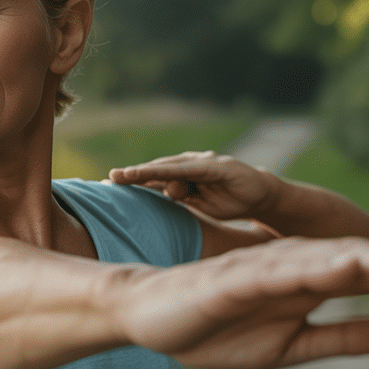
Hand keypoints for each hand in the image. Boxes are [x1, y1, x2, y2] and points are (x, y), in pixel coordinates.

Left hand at [109, 151, 280, 220]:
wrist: (259, 196)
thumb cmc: (225, 200)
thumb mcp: (199, 205)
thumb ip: (181, 197)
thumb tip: (164, 192)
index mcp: (181, 177)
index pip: (152, 178)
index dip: (132, 181)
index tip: (109, 184)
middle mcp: (188, 165)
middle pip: (156, 170)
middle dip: (134, 174)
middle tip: (112, 178)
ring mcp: (203, 163)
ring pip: (172, 168)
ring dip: (150, 171)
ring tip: (129, 175)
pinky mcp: (218, 167)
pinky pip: (195, 170)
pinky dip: (180, 172)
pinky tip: (165, 177)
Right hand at [115, 237, 368, 368]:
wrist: (149, 320)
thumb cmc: (216, 328)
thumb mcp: (291, 346)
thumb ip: (343, 337)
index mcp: (306, 281)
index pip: (364, 272)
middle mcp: (289, 266)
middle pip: (349, 259)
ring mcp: (260, 269)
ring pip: (318, 260)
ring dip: (361, 260)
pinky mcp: (231, 279)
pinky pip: (274, 271)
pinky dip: (307, 268)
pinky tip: (338, 267)